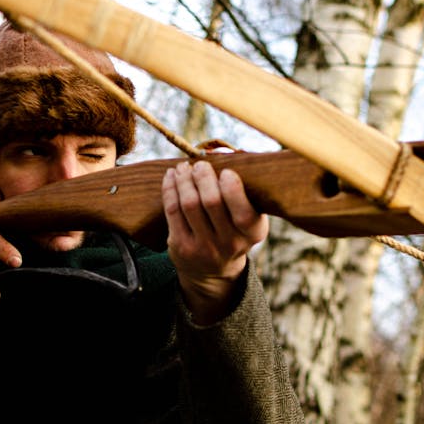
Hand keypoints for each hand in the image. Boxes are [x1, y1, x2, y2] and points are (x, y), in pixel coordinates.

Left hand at [162, 160, 267, 323]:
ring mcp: (203, 248)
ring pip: (189, 204)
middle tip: (199, 164)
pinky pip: (172, 211)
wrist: (213, 272)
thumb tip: (227, 151)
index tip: (225, 172)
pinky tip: (172, 177)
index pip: (243, 212)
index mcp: (252, 233)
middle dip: (203, 176)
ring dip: (184, 179)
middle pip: (211, 202)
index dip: (232, 189)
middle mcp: (230, 244)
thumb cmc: (233, 231)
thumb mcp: (248, 218)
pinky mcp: (181, 247)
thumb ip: (244, 190)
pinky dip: (170, 189)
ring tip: (183, 167)